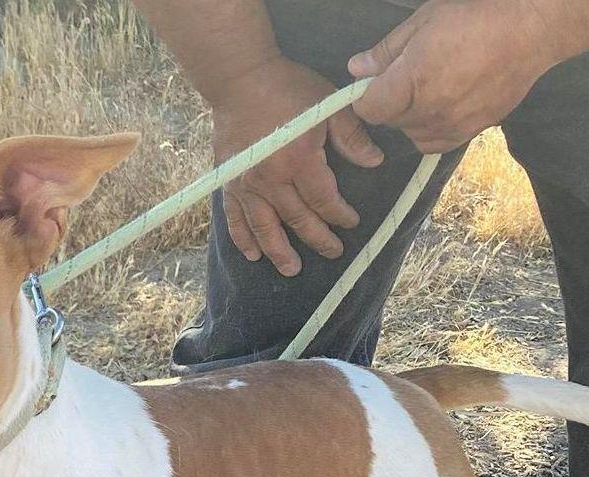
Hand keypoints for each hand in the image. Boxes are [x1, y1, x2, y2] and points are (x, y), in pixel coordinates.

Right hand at [212, 55, 382, 275]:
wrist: (239, 79)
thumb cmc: (287, 87)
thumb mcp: (327, 104)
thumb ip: (351, 135)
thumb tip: (374, 162)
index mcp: (299, 160)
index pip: (325, 200)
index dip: (340, 215)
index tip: (352, 223)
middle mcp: (272, 180)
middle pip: (298, 219)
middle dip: (318, 239)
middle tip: (333, 252)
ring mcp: (247, 186)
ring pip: (265, 228)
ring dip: (279, 252)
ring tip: (292, 269)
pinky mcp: (229, 184)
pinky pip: (235, 219)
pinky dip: (243, 239)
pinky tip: (253, 255)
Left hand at [348, 0, 568, 152]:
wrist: (531, 28)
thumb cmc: (478, 15)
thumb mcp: (425, 21)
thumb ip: (387, 51)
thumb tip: (357, 69)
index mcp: (413, 80)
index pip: (369, 108)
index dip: (366, 96)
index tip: (373, 84)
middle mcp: (429, 110)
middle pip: (390, 121)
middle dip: (391, 101)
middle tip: (411, 74)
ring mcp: (450, 126)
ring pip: (411, 133)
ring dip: (412, 116)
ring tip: (431, 86)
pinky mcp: (468, 133)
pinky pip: (434, 143)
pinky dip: (430, 129)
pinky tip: (442, 105)